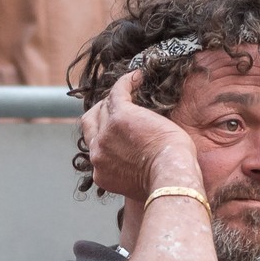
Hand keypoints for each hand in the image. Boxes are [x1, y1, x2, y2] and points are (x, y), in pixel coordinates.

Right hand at [80, 69, 202, 203]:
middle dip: (101, 113)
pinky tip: (138, 77)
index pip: (95, 146)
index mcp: (100, 172)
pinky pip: (118, 91)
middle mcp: (97, 153)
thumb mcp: (137, 183)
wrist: (169, 178)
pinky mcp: (120, 116)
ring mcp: (106, 134)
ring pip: (102, 107)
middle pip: (90, 123)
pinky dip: (127, 82)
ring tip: (131, 88)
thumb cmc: (164, 183)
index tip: (117, 128)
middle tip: (116, 106)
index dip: (105, 134)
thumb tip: (139, 162)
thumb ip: (128, 172)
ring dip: (114, 97)